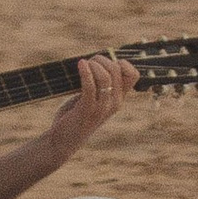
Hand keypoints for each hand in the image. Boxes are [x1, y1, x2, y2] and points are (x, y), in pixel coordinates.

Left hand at [40, 50, 137, 164]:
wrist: (64, 139)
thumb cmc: (76, 114)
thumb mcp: (92, 97)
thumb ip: (98, 83)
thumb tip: (97, 58)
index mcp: (119, 98)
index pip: (133, 75)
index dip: (123, 63)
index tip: (106, 62)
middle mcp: (115, 103)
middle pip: (116, 70)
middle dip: (102, 60)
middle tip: (89, 62)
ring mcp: (102, 108)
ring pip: (105, 77)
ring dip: (93, 65)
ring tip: (83, 64)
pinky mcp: (87, 110)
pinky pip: (90, 86)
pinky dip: (85, 72)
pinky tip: (80, 65)